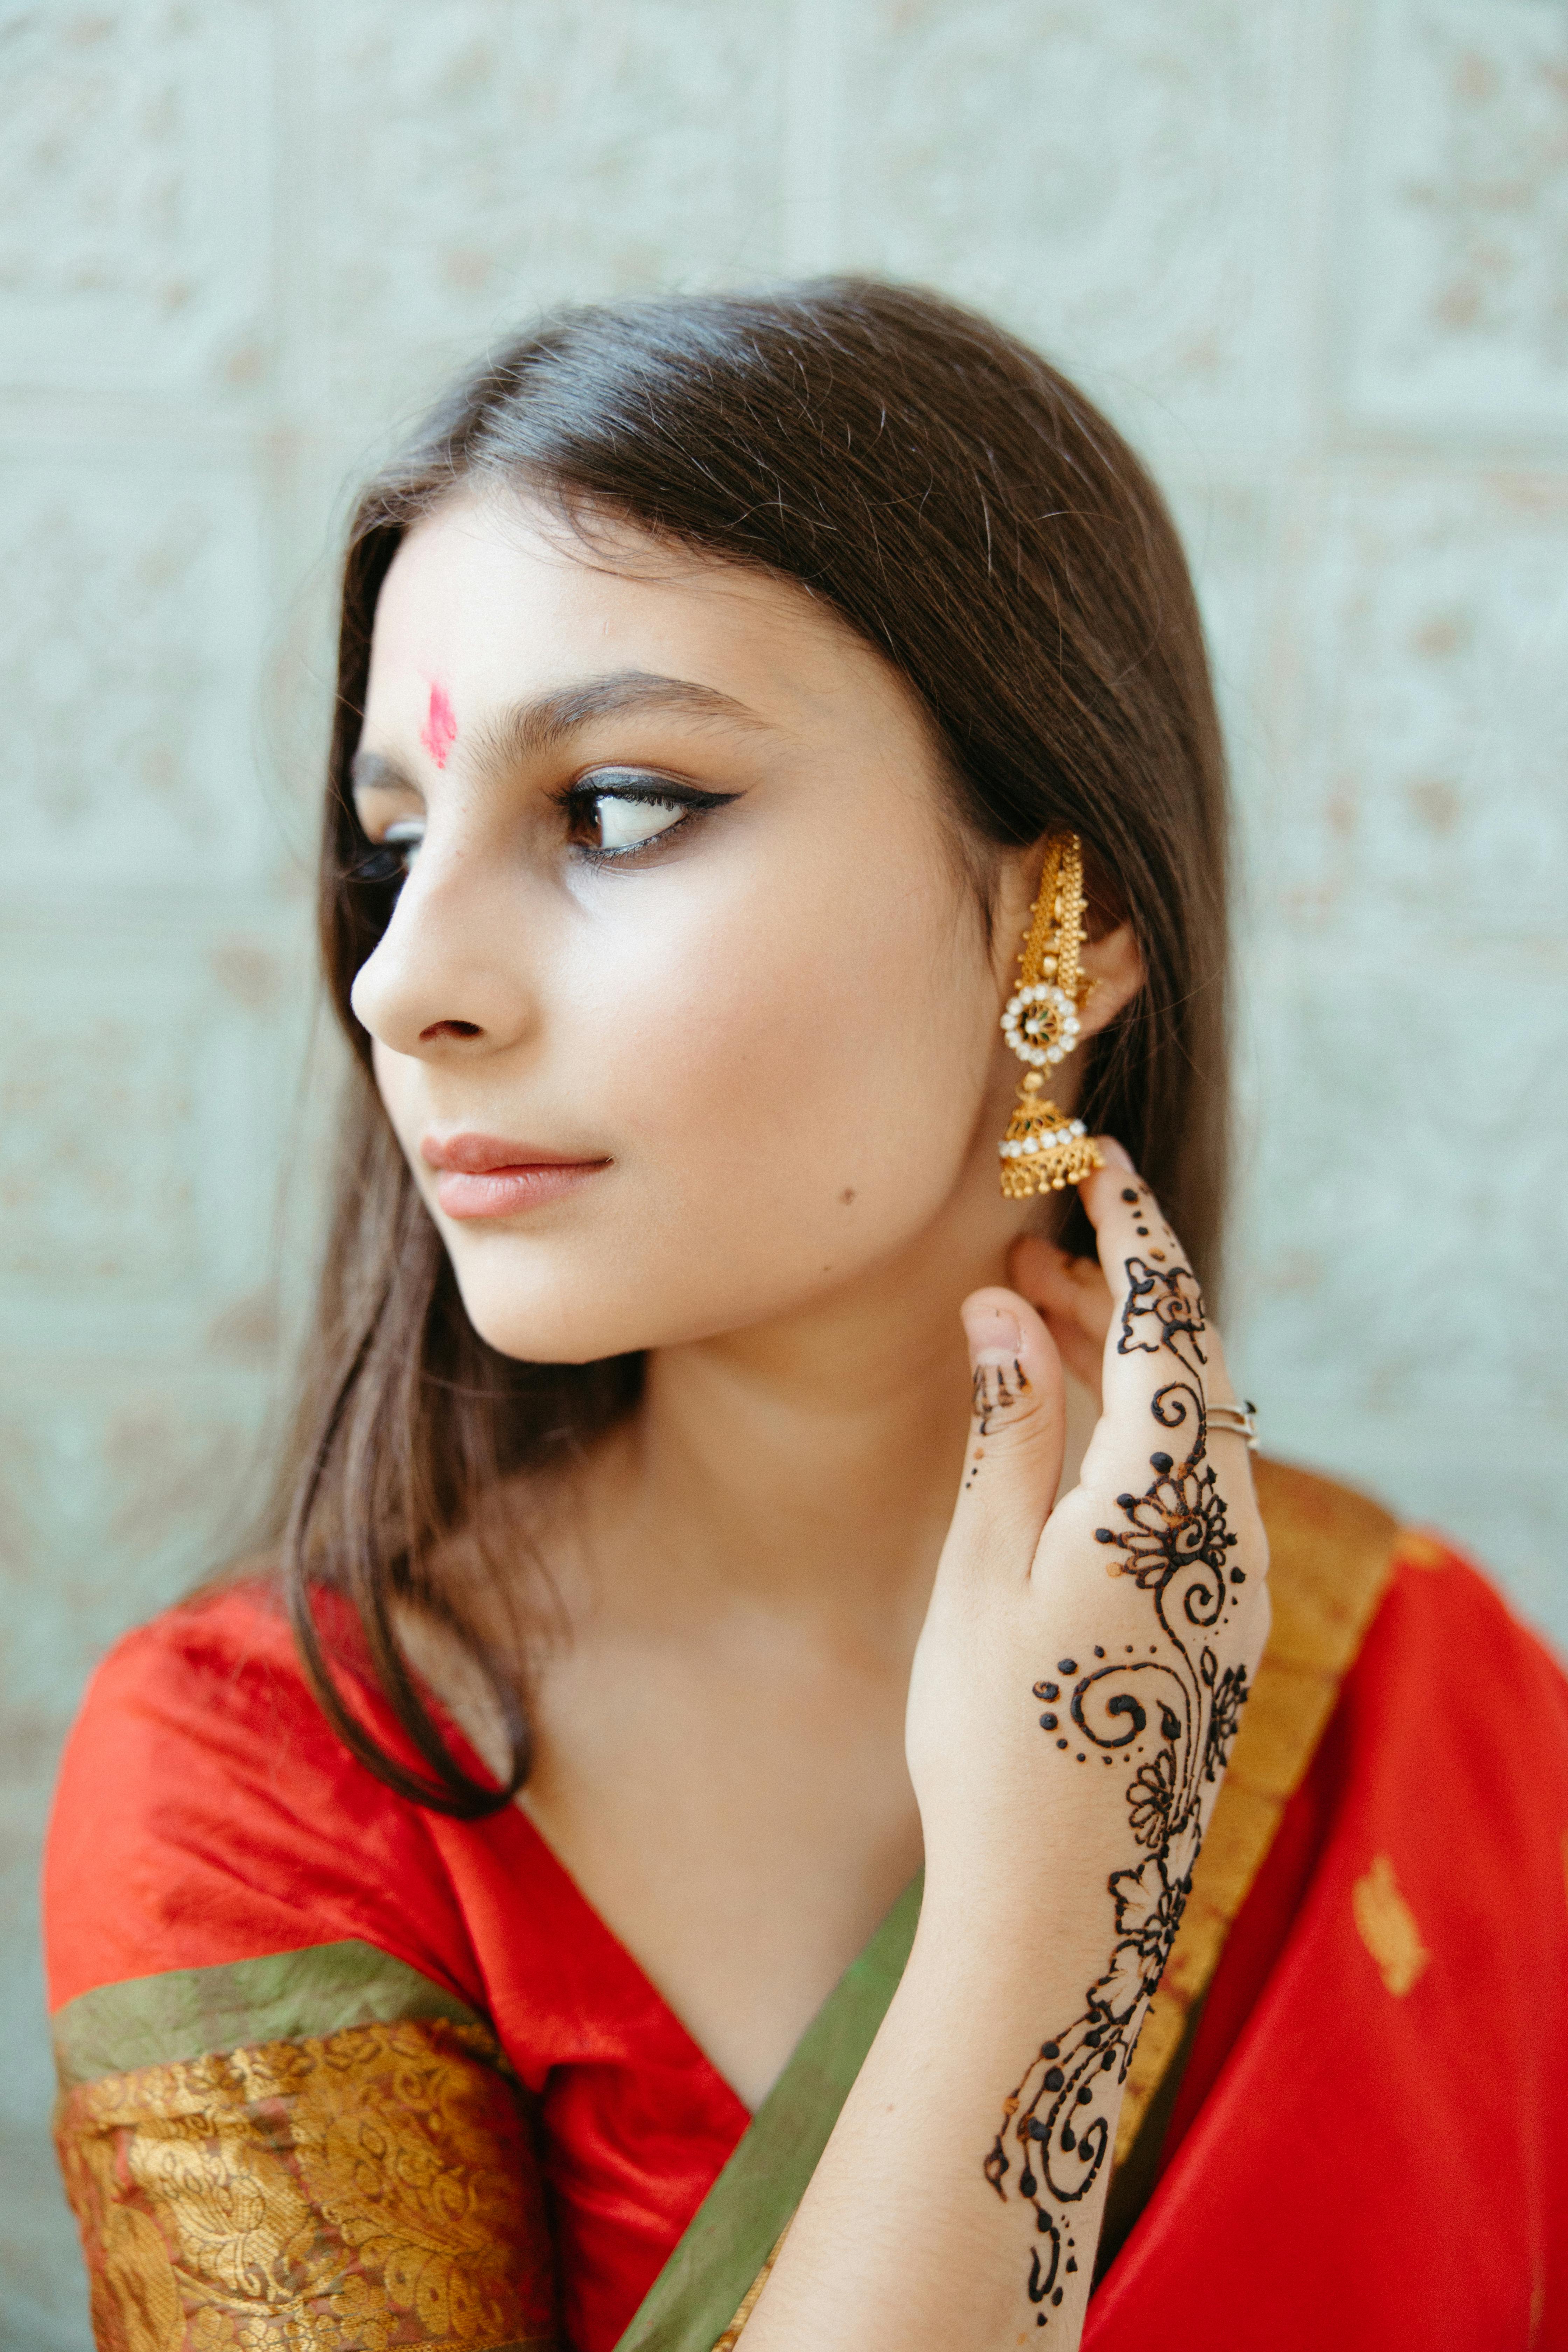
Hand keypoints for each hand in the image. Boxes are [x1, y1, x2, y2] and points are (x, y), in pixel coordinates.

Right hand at [744, 1157, 1268, 2348]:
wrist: (1057, 1902)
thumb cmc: (995, 1738)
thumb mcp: (980, 1568)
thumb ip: (1006, 1426)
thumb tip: (1003, 1306)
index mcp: (1160, 1504)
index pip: (1163, 1323)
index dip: (1130, 1230)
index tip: (1095, 1159)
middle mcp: (1222, 1532)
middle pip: (1187, 1369)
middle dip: (1116, 1290)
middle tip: (1032, 1242)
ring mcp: (1230, 1581)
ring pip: (1190, 1428)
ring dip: (1121, 1361)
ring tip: (1030, 1315)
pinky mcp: (1217, 1620)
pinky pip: (1190, 1486)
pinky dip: (1133, 1431)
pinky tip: (1071, 1426)